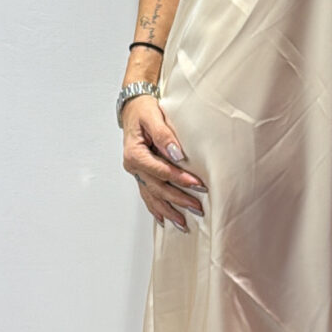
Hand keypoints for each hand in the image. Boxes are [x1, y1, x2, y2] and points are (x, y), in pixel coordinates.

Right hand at [122, 96, 207, 230]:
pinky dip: (156, 208)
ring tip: (183, 224)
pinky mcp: (141, 174)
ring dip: (168, 210)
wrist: (133, 107)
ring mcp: (136, 172)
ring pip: (152, 196)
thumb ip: (164, 135)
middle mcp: (133, 166)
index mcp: (135, 154)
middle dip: (178, 199)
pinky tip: (163, 219)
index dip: (179, 179)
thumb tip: (176, 153)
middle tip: (197, 207)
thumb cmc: (143, 110)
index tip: (198, 184)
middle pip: (157, 188)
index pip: (160, 171)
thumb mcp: (153, 116)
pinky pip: (147, 194)